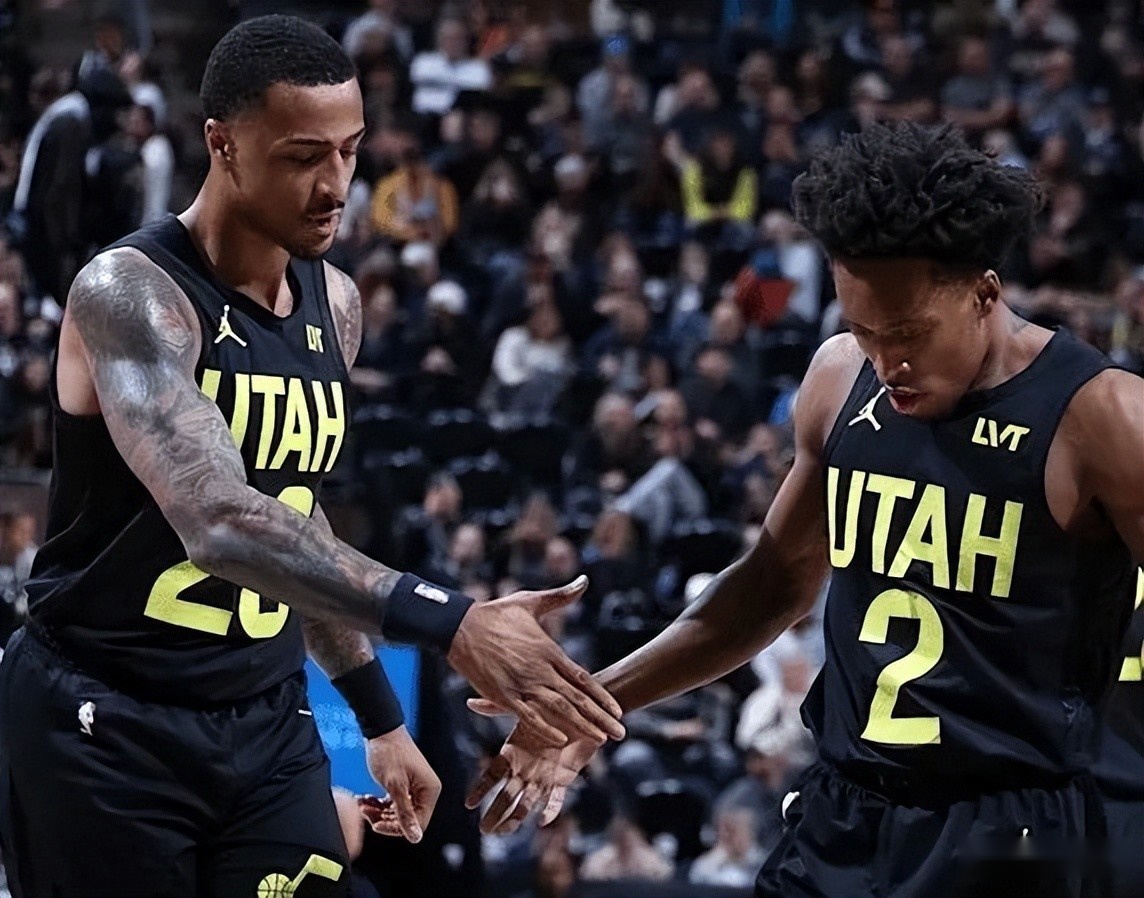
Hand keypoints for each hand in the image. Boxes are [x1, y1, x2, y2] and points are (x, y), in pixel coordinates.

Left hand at [358, 726, 440, 842]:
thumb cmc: (389, 752)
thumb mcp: (395, 786)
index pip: (418, 823)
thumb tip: (416, 837)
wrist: (381, 731)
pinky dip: (380, 803)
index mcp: (430, 790)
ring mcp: (415, 786)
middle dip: (384, 818)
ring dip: (379, 811)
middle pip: (407, 818)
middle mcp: (426, 790)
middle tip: (367, 812)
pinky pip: (394, 802)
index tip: (377, 824)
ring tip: (364, 804)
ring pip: (397, 811)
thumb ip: (404, 814)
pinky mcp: (405, 783)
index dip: (396, 828)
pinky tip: (367, 799)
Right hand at [447, 576, 624, 748]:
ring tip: (600, 739)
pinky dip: (545, 728)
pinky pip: (528, 715)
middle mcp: (540, 669)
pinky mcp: (503, 694)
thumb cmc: (497, 613)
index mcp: (549, 650)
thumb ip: (561, 596)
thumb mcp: (531, 602)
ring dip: (580, 725)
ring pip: (558, 709)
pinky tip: (561, 740)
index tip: (618, 710)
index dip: (602, 696)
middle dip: (600, 717)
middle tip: (620, 733)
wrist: (461, 626)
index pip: (582, 678)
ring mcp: (522, 683)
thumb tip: (584, 581)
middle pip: (577, 698)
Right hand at [464, 716, 600, 834]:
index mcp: (512, 753)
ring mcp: (543, 776)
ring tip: (504, 832)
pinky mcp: (563, 779)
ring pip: (527, 802)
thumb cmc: (550, 707)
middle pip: (507, 795)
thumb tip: (471, 701)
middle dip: (495, 812)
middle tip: (484, 830)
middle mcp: (525, 769)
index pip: (493, 775)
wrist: (581, 712)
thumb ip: (496, 708)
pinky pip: (556, 798)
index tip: (469, 804)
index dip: (481, 789)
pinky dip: (550, 810)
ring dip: (516, 818)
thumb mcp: (523, 707)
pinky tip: (543, 820)